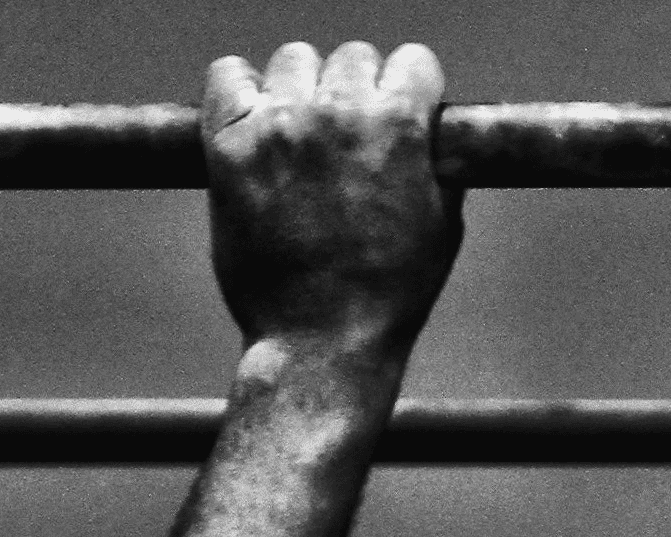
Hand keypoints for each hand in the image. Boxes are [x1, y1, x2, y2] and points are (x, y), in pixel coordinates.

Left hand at [203, 40, 461, 355]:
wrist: (323, 343)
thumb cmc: (390, 297)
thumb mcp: (442, 229)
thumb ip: (439, 166)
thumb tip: (434, 133)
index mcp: (398, 127)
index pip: (412, 61)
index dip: (412, 91)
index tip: (403, 115)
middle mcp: (336, 113)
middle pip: (351, 58)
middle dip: (358, 92)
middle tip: (351, 140)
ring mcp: (278, 125)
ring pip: (292, 61)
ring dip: (302, 90)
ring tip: (303, 138)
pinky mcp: (228, 143)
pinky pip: (228, 75)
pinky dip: (242, 91)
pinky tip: (257, 123)